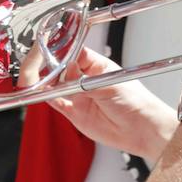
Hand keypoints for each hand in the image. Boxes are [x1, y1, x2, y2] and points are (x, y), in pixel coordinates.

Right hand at [48, 47, 177, 162]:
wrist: (141, 130)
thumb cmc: (135, 102)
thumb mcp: (111, 86)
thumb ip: (86, 81)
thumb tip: (69, 69)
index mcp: (98, 67)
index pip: (76, 54)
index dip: (64, 53)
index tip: (52, 52)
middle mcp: (87, 80)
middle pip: (63, 69)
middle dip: (53, 67)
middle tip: (46, 68)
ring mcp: (81, 96)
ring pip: (57, 85)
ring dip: (48, 82)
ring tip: (41, 80)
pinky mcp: (76, 113)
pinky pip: (57, 103)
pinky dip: (48, 98)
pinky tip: (42, 93)